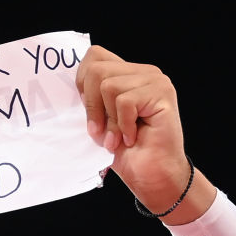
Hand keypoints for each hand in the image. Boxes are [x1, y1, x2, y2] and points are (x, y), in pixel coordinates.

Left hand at [76, 46, 192, 214]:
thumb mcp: (102, 124)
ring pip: (109, 86)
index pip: (95, 56)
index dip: (83, 83)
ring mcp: (154, 80)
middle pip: (97, 70)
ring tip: (118, 140)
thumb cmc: (130, 155)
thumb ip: (92, 102)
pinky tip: (133, 138)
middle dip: (92, 107)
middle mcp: (143, 72)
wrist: (154, 178)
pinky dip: (123, 126)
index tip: (89, 114)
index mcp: (128, 75)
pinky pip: (125, 102)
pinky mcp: (161, 93)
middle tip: (101, 134)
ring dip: (109, 121)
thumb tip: (73, 94)